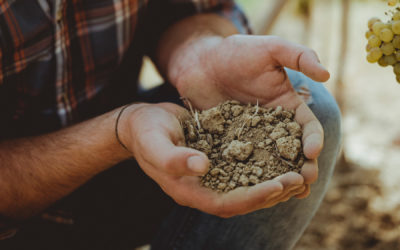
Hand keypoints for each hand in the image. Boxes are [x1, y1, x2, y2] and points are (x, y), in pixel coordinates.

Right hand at [119, 103, 308, 216]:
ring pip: (248, 186)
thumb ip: (173, 158)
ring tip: (300, 173)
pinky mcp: (218, 160)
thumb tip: (203, 167)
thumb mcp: (154, 142)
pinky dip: (265, 166)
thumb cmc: (145, 132)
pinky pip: (245, 168)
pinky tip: (283, 155)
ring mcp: (212, 175)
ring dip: (274, 183)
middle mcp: (204, 187)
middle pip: (244, 200)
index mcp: (189, 190)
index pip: (227, 204)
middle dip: (273, 193)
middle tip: (301, 180)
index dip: (255, 197)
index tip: (280, 185)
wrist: (143, 122)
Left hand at [168, 35, 328, 199]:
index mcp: (288, 105)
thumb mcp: (270, 48)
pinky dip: (250, 176)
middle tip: (303, 183)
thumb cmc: (236, 52)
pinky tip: (251, 190)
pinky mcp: (231, 144)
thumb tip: (326, 73)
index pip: (307, 127)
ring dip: (280, 178)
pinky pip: (243, 162)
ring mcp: (252, 137)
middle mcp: (273, 125)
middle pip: (293, 151)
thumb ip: (298, 55)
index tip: (311, 152)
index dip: (313, 140)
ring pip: (271, 162)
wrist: (201, 62)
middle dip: (301, 168)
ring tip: (284, 194)